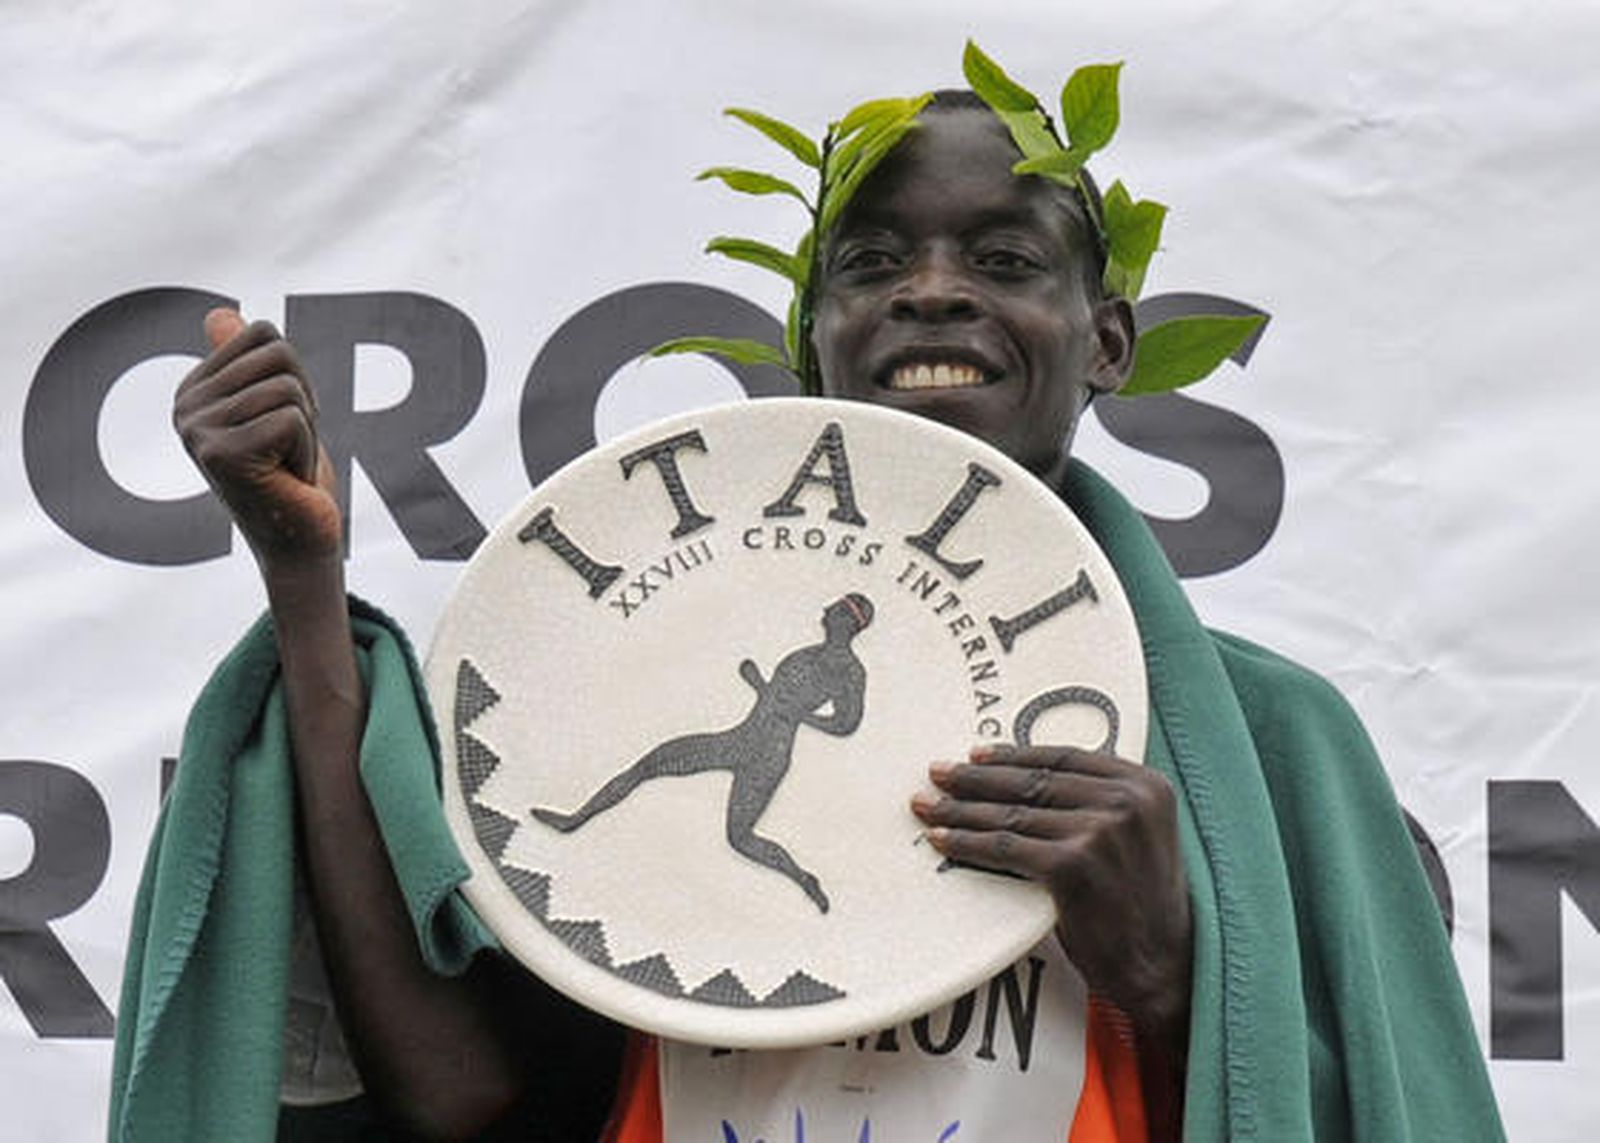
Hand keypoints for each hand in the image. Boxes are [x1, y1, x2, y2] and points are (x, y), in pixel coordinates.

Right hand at [173, 309, 340, 566]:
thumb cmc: (289, 474)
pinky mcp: (223, 454)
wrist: (299, 540)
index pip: (262, 333)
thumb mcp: (270, 409)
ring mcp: (199, 432)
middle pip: (278, 356)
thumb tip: (220, 313)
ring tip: (285, 463)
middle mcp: (185, 408)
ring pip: (287, 389)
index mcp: (193, 389)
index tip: (281, 421)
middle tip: (287, 446)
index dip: (293, 375)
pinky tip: (286, 478)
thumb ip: (244, 363)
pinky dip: (305, 450)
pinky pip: (291, 420)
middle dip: (302, 401)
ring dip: (305, 430)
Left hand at [910, 744, 1191, 1037]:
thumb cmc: (1143, 906)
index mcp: (1145, 785)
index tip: (977, 755)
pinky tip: (942, 839)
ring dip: (961, 809)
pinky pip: (1004, 847)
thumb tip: (1033, 781)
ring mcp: (1099, 832)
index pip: (1064, 756)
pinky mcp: (1072, 866)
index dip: (1014, 755)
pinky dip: (967, 842)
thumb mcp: (1141, 837)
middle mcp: (1125, 801)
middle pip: (1032, 781)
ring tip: (928, 805)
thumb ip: (1104, 803)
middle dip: (977, 777)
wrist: (1165, 967)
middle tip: (939, 774)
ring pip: (1012, 813)